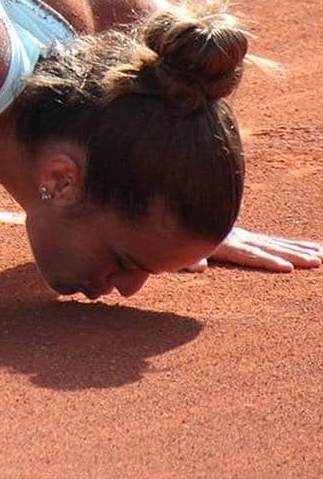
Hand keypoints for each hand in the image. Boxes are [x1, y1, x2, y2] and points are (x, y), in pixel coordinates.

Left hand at [183, 226, 322, 272]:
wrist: (171, 211)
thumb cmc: (171, 239)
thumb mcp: (175, 250)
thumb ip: (185, 258)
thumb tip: (196, 267)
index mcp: (219, 243)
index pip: (247, 254)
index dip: (267, 260)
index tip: (288, 267)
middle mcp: (234, 237)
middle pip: (268, 247)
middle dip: (293, 255)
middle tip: (318, 261)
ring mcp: (240, 236)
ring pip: (274, 243)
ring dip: (298, 249)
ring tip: (321, 255)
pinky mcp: (243, 236)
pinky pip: (271, 242)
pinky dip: (290, 245)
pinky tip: (309, 248)